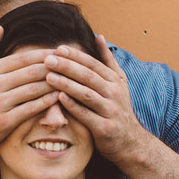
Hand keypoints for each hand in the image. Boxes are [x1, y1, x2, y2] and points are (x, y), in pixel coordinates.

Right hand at [0, 25, 59, 152]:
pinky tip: (58, 97)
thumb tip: (1, 27)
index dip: (43, 54)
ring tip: (68, 80)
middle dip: (53, 67)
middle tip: (70, 64)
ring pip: (34, 90)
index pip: (22, 58)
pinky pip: (31, 109)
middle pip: (31, 72)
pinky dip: (47, 102)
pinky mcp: (5, 122)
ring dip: (54, 84)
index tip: (59, 52)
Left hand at [44, 34, 147, 160]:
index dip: (76, 56)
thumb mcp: (118, 82)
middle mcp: (114, 93)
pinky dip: (72, 106)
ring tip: (48, 77)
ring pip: (86, 94)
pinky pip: (86, 115)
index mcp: (115, 81)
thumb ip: (107, 60)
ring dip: (66, 84)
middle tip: (48, 60)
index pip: (93, 64)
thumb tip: (99, 36)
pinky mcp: (104, 128)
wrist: (130, 141)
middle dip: (67, 66)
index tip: (59, 48)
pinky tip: (59, 98)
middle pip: (88, 76)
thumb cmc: (118, 108)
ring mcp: (110, 111)